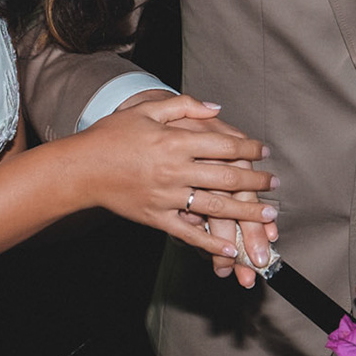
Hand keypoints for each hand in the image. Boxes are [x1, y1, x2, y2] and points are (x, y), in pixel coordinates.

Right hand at [79, 94, 278, 261]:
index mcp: (174, 142)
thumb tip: (217, 108)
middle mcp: (175, 170)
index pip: (224, 145)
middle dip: (256, 182)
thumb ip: (184, 106)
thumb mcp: (146, 110)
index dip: (249, 149)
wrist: (80, 168)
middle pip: (227, 178)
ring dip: (246, 213)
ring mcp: (166, 197)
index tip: (264, 152)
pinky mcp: (156, 217)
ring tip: (268, 216)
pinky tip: (231, 249)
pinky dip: (211, 243)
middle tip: (275, 183)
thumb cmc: (111, 135)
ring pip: (215, 208)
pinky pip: (188, 234)